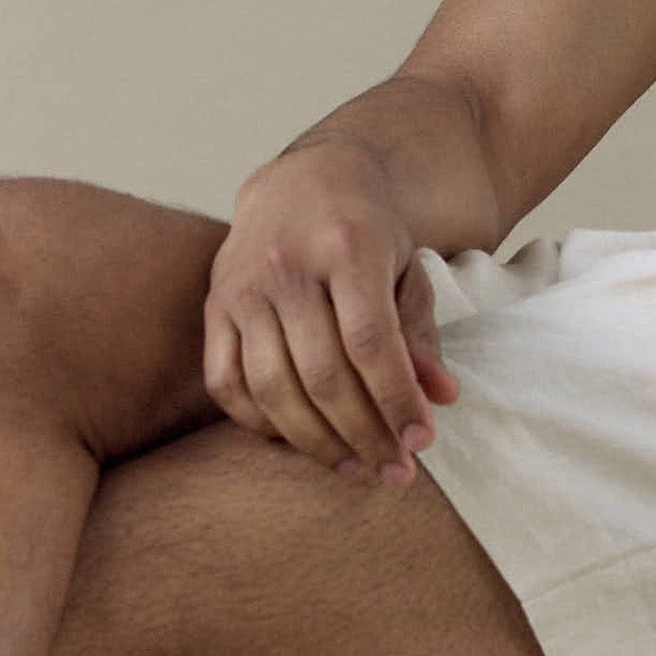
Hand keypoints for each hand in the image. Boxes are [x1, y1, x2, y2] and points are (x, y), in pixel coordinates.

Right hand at [203, 142, 462, 483]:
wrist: (302, 182)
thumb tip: (440, 399)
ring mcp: (241, 286)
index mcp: (345, 247)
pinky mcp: (214, 306)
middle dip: (364, 434)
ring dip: (315, 442)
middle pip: (322, 374)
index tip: (420, 443)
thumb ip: (420, 333)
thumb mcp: (406, 270)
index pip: (370, 341)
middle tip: (395, 473)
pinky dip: (260, 423)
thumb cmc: (366, 234)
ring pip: (272, 387)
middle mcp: (285, 265)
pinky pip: (227, 382)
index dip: (395, 400)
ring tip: (355, 468)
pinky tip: (298, 441)